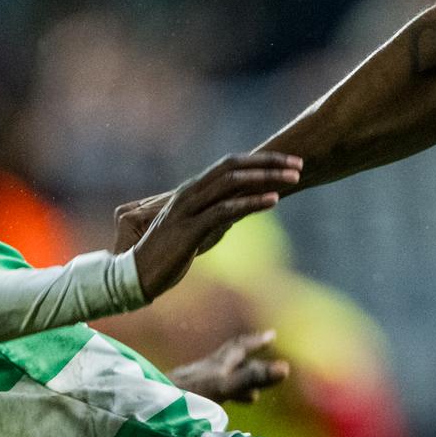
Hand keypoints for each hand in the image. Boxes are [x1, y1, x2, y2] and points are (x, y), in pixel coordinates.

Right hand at [124, 152, 301, 299]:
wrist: (136, 276)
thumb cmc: (167, 254)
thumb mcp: (198, 231)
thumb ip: (218, 216)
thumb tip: (241, 211)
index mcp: (192, 190)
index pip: (230, 165)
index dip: (260, 160)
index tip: (289, 162)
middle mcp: (190, 193)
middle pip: (234, 166)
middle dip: (268, 163)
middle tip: (299, 164)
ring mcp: (188, 209)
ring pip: (231, 183)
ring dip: (266, 178)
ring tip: (294, 178)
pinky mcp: (189, 229)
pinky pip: (225, 210)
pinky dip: (251, 202)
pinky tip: (273, 200)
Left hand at [170, 330, 289, 403]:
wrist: (141, 409)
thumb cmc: (182, 399)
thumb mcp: (222, 388)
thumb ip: (250, 379)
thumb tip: (285, 368)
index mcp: (215, 367)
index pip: (239, 350)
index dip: (256, 343)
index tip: (272, 335)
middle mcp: (203, 371)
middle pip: (229, 357)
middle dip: (248, 352)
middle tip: (263, 345)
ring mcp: (190, 384)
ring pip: (218, 375)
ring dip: (236, 377)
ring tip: (251, 392)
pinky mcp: (180, 398)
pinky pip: (209, 391)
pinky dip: (222, 394)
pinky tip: (218, 406)